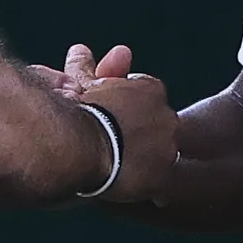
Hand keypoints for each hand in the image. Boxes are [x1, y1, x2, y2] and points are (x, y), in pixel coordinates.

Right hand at [78, 69, 175, 208]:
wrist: (80, 142)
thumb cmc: (75, 110)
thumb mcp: (80, 84)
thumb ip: (84, 70)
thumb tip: (80, 49)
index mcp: (151, 89)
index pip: (146, 94)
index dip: (128, 106)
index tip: (113, 116)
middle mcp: (167, 116)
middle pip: (156, 126)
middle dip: (139, 133)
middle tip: (118, 145)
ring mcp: (167, 147)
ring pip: (159, 155)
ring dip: (146, 161)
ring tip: (123, 169)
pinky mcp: (161, 176)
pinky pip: (160, 187)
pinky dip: (151, 189)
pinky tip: (139, 192)